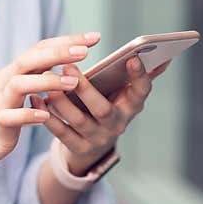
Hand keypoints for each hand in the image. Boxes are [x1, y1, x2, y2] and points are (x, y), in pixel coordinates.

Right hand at [0, 32, 101, 183]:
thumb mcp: (9, 98)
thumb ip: (31, 83)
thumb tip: (59, 71)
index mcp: (10, 76)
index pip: (39, 51)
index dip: (66, 42)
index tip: (93, 37)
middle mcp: (3, 84)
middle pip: (30, 59)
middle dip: (59, 52)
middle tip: (87, 49)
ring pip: (20, 84)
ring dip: (47, 81)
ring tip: (73, 83)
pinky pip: (10, 118)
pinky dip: (27, 114)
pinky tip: (44, 115)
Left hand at [31, 56, 170, 174]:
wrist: (94, 142)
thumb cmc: (110, 104)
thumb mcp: (126, 92)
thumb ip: (142, 74)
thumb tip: (166, 56)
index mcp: (132, 107)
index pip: (141, 92)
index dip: (140, 76)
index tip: (132, 57)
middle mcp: (117, 125)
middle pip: (102, 109)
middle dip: (85, 89)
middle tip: (67, 66)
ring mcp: (98, 139)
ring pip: (78, 121)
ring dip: (62, 101)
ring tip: (47, 81)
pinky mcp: (78, 148)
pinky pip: (61, 133)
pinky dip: (47, 116)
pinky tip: (36, 99)